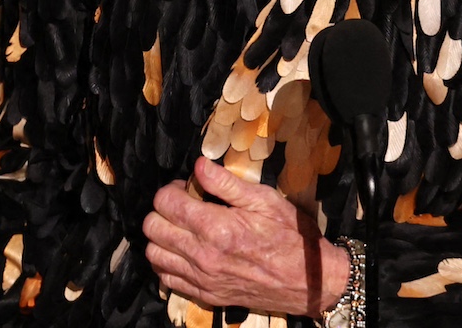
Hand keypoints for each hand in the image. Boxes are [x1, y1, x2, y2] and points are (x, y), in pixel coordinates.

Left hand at [143, 157, 348, 317]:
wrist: (308, 281)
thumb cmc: (291, 235)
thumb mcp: (265, 200)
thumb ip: (227, 183)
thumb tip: (198, 165)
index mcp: (216, 227)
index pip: (166, 203)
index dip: (172, 189)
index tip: (187, 187)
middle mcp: (202, 255)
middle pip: (152, 228)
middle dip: (162, 210)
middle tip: (183, 204)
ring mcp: (201, 279)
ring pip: (154, 254)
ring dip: (162, 237)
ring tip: (182, 228)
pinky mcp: (205, 295)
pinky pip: (166, 280)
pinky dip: (167, 263)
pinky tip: (184, 252)